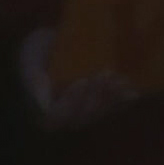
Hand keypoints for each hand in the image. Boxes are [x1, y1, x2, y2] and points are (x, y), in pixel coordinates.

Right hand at [17, 28, 137, 130]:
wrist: (51, 46)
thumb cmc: (37, 53)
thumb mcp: (30, 62)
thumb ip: (35, 83)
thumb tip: (45, 108)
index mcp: (45, 112)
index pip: (58, 115)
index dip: (72, 101)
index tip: (82, 80)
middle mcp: (66, 118)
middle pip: (83, 116)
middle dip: (96, 96)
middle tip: (105, 73)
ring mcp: (84, 113)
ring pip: (99, 113)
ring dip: (111, 98)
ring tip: (121, 79)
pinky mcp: (99, 104)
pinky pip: (111, 108)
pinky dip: (122, 101)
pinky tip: (133, 92)